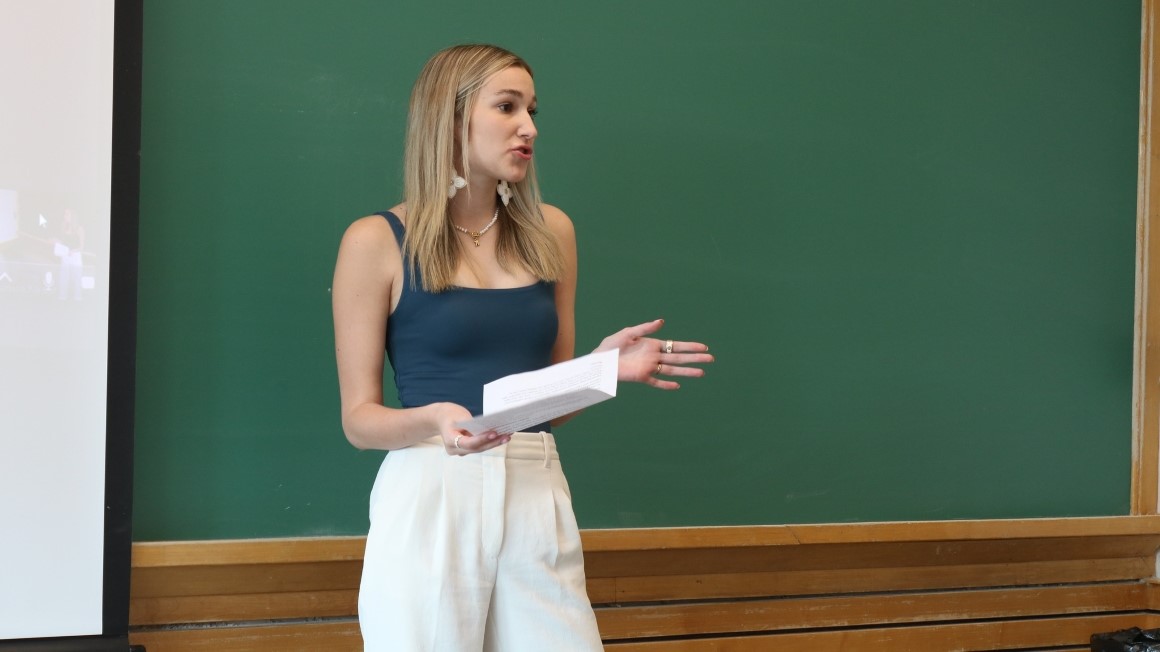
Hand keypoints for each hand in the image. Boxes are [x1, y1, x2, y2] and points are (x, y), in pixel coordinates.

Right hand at [428, 403, 509, 455]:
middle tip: (506, 436)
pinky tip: (501, 437)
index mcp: (449, 440)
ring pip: (479, 449)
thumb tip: (489, 429)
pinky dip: (489, 442)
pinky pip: (479, 447)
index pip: (468, 443)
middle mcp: (454, 449)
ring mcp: (460, 451)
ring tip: (507, 436)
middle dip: (492, 442)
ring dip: (493, 443)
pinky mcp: (466, 450)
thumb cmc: (450, 414)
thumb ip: (472, 425)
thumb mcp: (459, 416)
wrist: (441, 418)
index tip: (494, 433)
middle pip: (476, 448)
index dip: (481, 439)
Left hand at [595, 319, 713, 389]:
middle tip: (711, 359)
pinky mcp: (641, 377)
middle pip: (678, 358)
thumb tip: (662, 321)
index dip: (690, 346)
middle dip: (695, 358)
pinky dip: (666, 384)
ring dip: (686, 371)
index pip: (676, 345)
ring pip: (672, 370)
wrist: (599, 360)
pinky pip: (656, 382)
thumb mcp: (629, 332)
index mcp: (653, 344)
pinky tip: (677, 386)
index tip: (704, 347)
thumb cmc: (612, 345)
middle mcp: (654, 357)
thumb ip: (645, 328)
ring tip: (701, 373)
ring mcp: (649, 367)